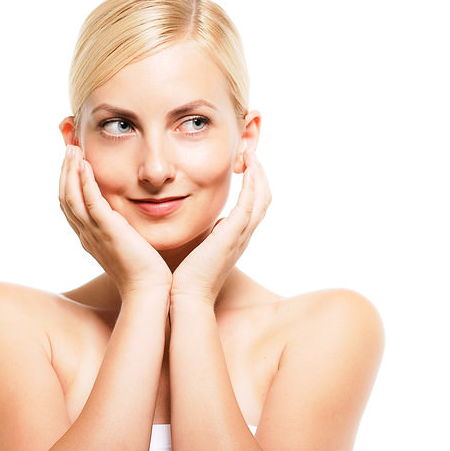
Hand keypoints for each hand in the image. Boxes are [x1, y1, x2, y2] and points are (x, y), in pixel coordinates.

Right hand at [59, 145, 171, 297]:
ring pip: (72, 197)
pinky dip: (85, 182)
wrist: (149, 290)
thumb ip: (123, 229)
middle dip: (65, 171)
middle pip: (65, 197)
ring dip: (71, 171)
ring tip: (73, 149)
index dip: (68, 182)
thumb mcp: (129, 245)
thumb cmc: (145, 271)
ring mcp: (95, 233)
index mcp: (90, 237)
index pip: (71, 205)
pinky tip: (86, 165)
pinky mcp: (108, 231)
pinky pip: (90, 202)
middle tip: (69, 148)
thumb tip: (128, 219)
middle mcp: (87, 234)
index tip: (73, 161)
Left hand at [171, 153, 270, 303]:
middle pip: (263, 198)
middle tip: (250, 153)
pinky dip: (252, 183)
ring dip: (258, 173)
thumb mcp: (200, 250)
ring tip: (250, 154)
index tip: (243, 165)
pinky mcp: (233, 234)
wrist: (186, 297)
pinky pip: (249, 203)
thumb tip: (204, 226)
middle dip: (259, 174)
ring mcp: (241, 235)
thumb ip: (206, 236)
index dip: (253, 184)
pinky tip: (247, 167)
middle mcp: (243, 236)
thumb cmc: (186, 278)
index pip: (253, 206)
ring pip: (261, 198)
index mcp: (235, 238)